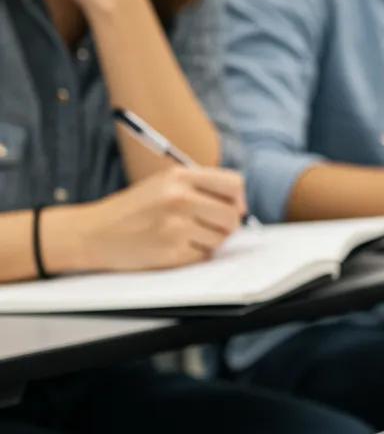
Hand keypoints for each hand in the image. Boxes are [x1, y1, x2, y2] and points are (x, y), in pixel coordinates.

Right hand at [46, 166, 244, 272]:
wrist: (92, 233)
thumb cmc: (134, 209)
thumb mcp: (164, 184)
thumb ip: (201, 188)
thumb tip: (241, 207)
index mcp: (180, 176)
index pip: (234, 184)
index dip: (238, 199)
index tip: (233, 207)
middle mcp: (179, 198)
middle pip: (232, 215)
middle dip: (226, 225)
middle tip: (208, 227)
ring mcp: (175, 226)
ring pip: (220, 239)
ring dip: (208, 241)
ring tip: (182, 235)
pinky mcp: (170, 252)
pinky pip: (202, 256)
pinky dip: (193, 255)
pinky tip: (171, 247)